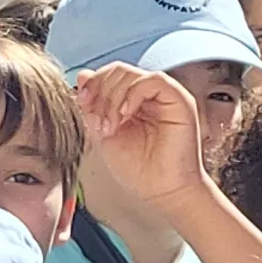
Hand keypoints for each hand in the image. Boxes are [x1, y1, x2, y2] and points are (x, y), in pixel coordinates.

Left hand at [74, 62, 211, 208]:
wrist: (163, 192)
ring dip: (112, 98)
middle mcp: (150, 95)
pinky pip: (153, 80)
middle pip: (118, 70)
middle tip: (97, 120)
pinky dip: (133, 94)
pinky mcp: (179, 100)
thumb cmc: (140, 171)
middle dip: (99, 92)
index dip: (92, 84)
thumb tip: (83, 76)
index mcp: (133, 101)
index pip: (110, 75)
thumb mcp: (104, 134)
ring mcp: (165, 96)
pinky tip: (126, 115)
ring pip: (131, 73)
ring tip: (111, 126)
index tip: (81, 103)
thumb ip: (93, 107)